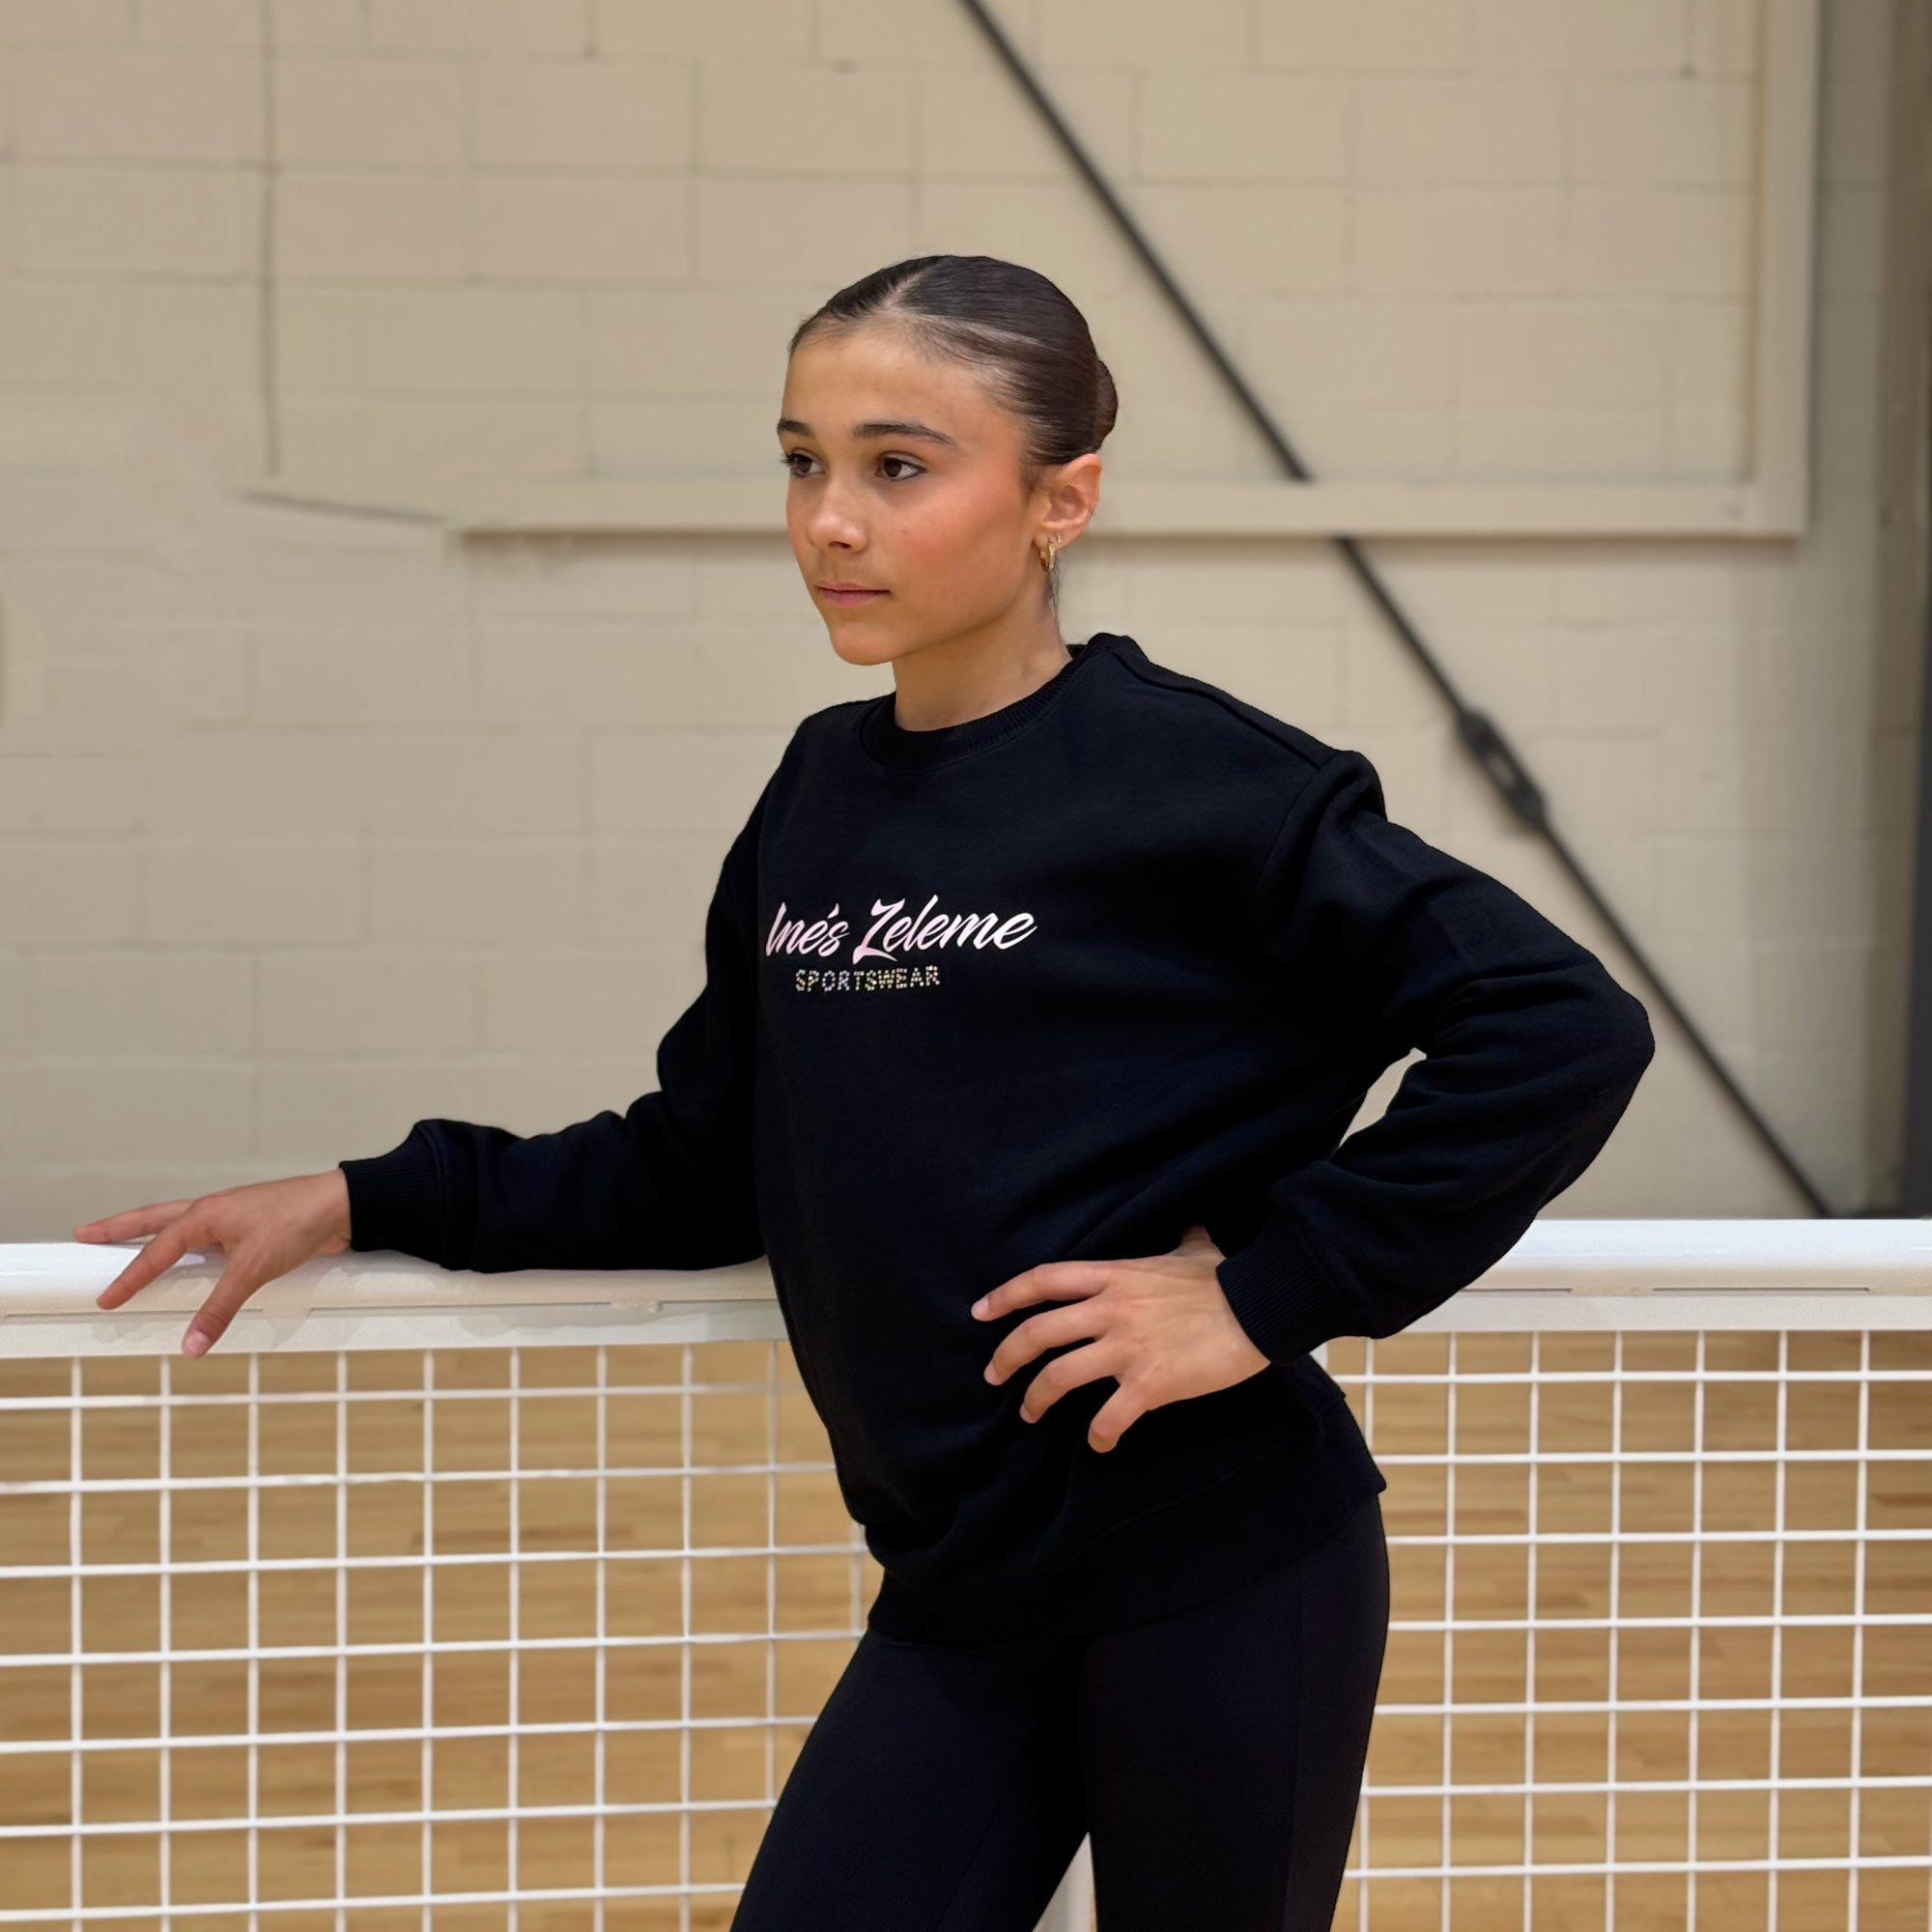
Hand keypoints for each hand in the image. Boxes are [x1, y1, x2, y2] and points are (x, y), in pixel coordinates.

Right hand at [74, 1170, 354, 1357]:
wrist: (341, 1207)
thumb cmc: (298, 1222)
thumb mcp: (253, 1270)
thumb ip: (220, 1308)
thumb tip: (193, 1344)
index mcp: (204, 1215)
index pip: (156, 1252)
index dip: (129, 1278)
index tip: (105, 1298)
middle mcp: (212, 1212)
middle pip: (153, 1220)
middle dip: (118, 1229)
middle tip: (85, 1234)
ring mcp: (230, 1218)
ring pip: (179, 1227)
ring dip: (151, 1234)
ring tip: (128, 1243)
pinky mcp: (249, 1229)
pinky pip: (209, 1242)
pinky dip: (191, 1249)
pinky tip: (192, 1262)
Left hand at [971, 1223, 1269, 1452]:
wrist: (1259, 1308)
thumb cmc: (1225, 1280)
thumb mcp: (1196, 1250)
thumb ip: (1184, 1239)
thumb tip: (1194, 1223)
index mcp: (1113, 1276)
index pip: (1044, 1280)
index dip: (1005, 1295)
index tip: (981, 1312)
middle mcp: (1110, 1310)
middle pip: (1038, 1333)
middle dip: (1006, 1356)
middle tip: (993, 1375)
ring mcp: (1127, 1348)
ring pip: (1059, 1376)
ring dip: (1037, 1400)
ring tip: (1030, 1414)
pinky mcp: (1150, 1383)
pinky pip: (1109, 1417)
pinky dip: (1099, 1436)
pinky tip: (1100, 1444)